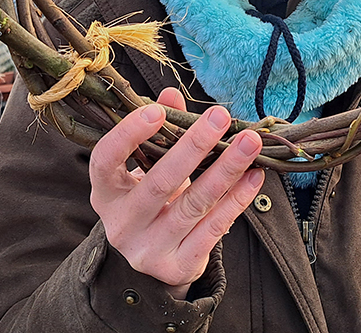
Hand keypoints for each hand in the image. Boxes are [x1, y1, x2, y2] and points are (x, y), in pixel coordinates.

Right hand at [89, 86, 264, 298]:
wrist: (155, 261)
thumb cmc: (151, 201)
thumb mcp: (147, 169)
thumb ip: (160, 132)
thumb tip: (172, 94)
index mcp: (106, 194)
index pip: (105, 161)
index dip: (128, 135)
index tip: (157, 111)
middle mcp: (121, 224)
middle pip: (160, 182)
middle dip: (194, 146)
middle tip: (220, 117)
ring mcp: (148, 249)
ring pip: (194, 204)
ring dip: (226, 170)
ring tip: (250, 143)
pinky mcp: (177, 267)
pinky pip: (214, 229)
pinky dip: (237, 200)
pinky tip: (254, 176)